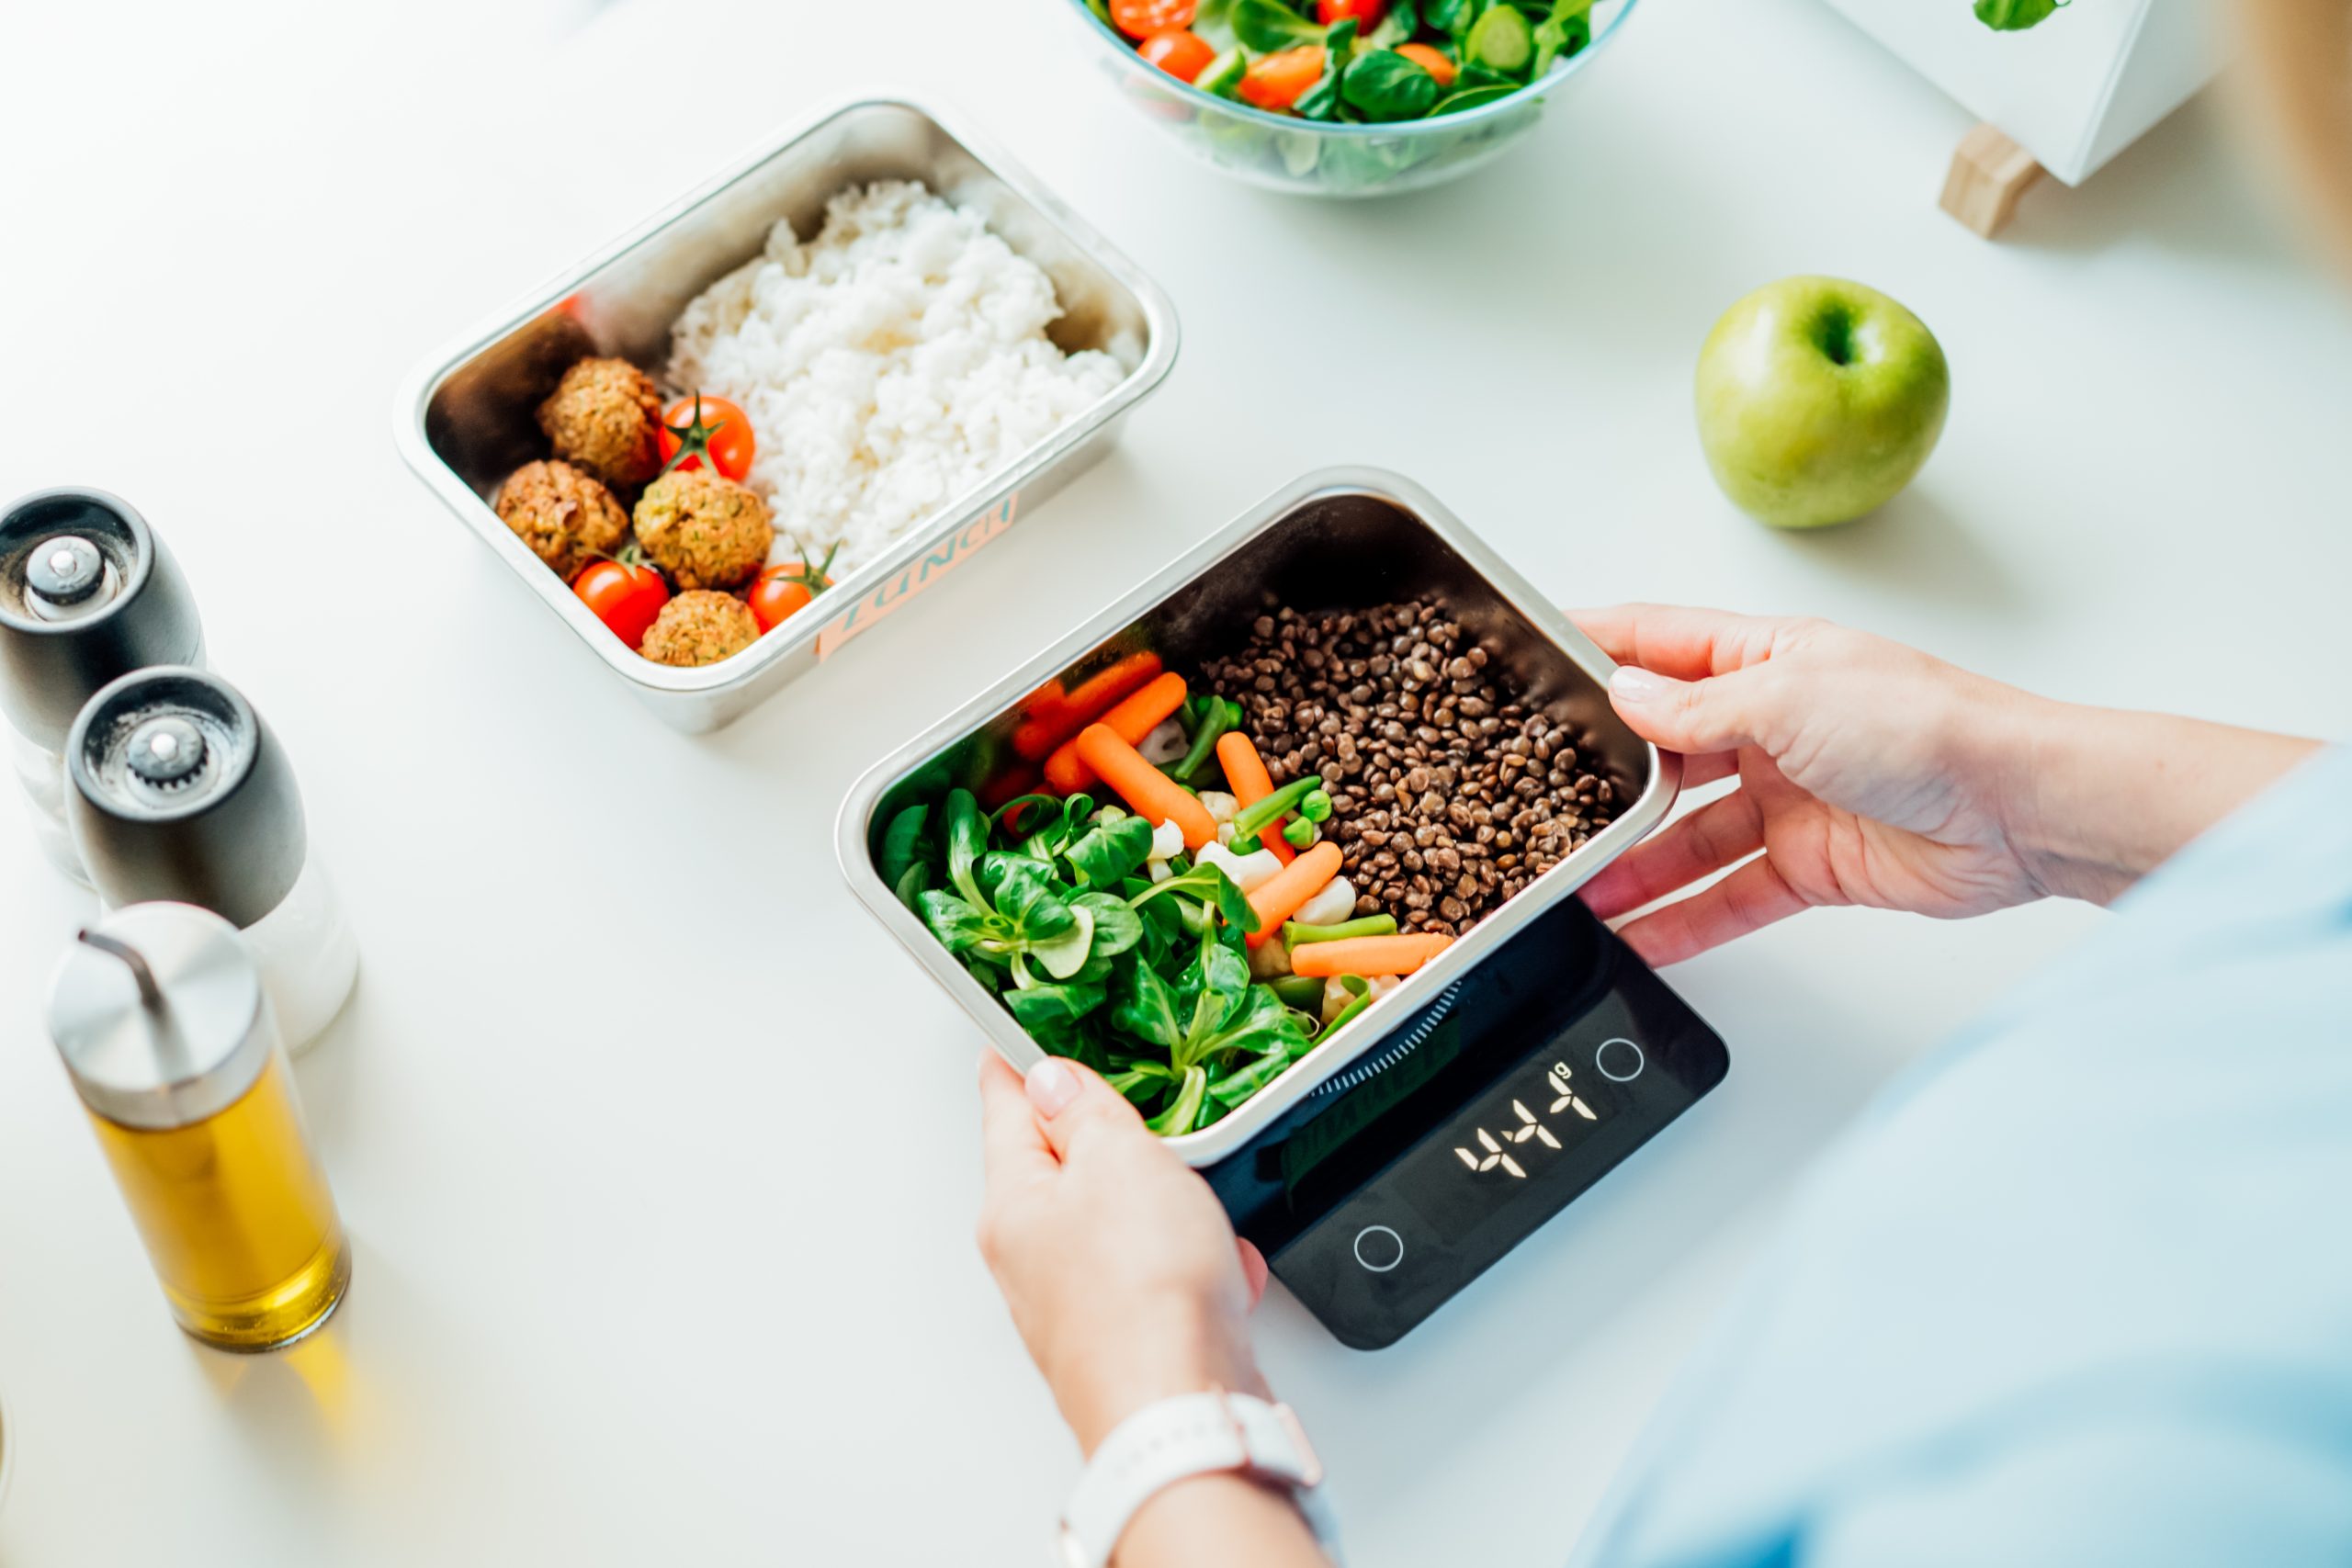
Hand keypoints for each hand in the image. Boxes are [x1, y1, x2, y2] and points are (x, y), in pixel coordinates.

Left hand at [976, 1052, 1269, 1457]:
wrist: (1182, 1411)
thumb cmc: (1142, 1292)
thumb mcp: (1118, 1159)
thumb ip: (1086, 1112)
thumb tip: (1054, 1081)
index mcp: (1013, 1205)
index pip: (1004, 1111)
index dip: (1013, 1066)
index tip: (1008, 1041)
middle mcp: (1033, 1259)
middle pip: (1063, 1172)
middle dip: (1112, 1144)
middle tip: (1137, 1113)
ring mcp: (1080, 1305)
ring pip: (1124, 1227)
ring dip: (1171, 1210)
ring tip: (1201, 1212)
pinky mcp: (1130, 1340)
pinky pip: (1165, 1279)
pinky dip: (1199, 1267)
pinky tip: (1224, 1274)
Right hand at [1571, 605, 2316, 964]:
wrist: (2019, 809)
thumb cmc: (1929, 725)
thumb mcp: (1789, 698)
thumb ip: (1695, 710)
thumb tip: (1624, 701)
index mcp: (1768, 659)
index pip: (1660, 644)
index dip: (1595, 647)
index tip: (1529, 654)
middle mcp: (1773, 724)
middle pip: (1663, 752)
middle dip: (1601, 781)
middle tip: (1533, 805)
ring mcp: (1789, 796)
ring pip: (1687, 835)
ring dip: (1632, 866)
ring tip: (1572, 894)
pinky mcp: (1810, 863)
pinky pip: (1728, 895)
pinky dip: (1683, 920)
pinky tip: (1638, 938)